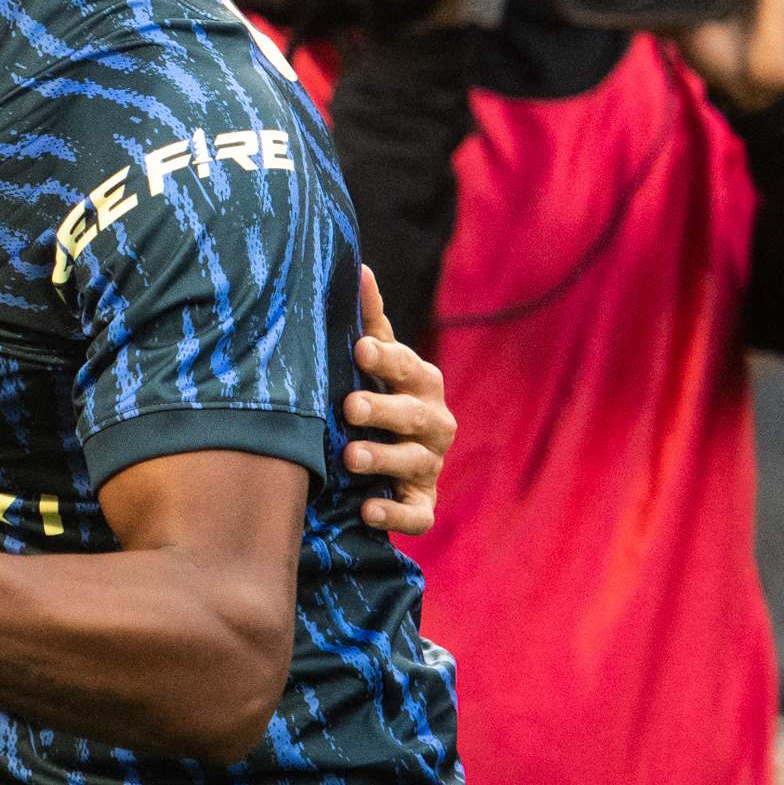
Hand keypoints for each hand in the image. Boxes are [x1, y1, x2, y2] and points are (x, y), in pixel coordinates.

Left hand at [343, 265, 451, 534]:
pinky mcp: (421, 505)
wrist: (394, 463)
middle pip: (413, 416)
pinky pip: (416, 516)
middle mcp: (433, 424)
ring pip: (413, 463)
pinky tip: (367, 511)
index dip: (386, 359)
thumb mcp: (378, 363)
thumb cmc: (382, 397)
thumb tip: (358, 268)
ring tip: (350, 457)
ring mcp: (429, 466)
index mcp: (422, 383)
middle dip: (383, 411)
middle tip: (350, 408)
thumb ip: (370, 322)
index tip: (359, 349)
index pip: (407, 367)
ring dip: (382, 460)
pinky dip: (394, 516)